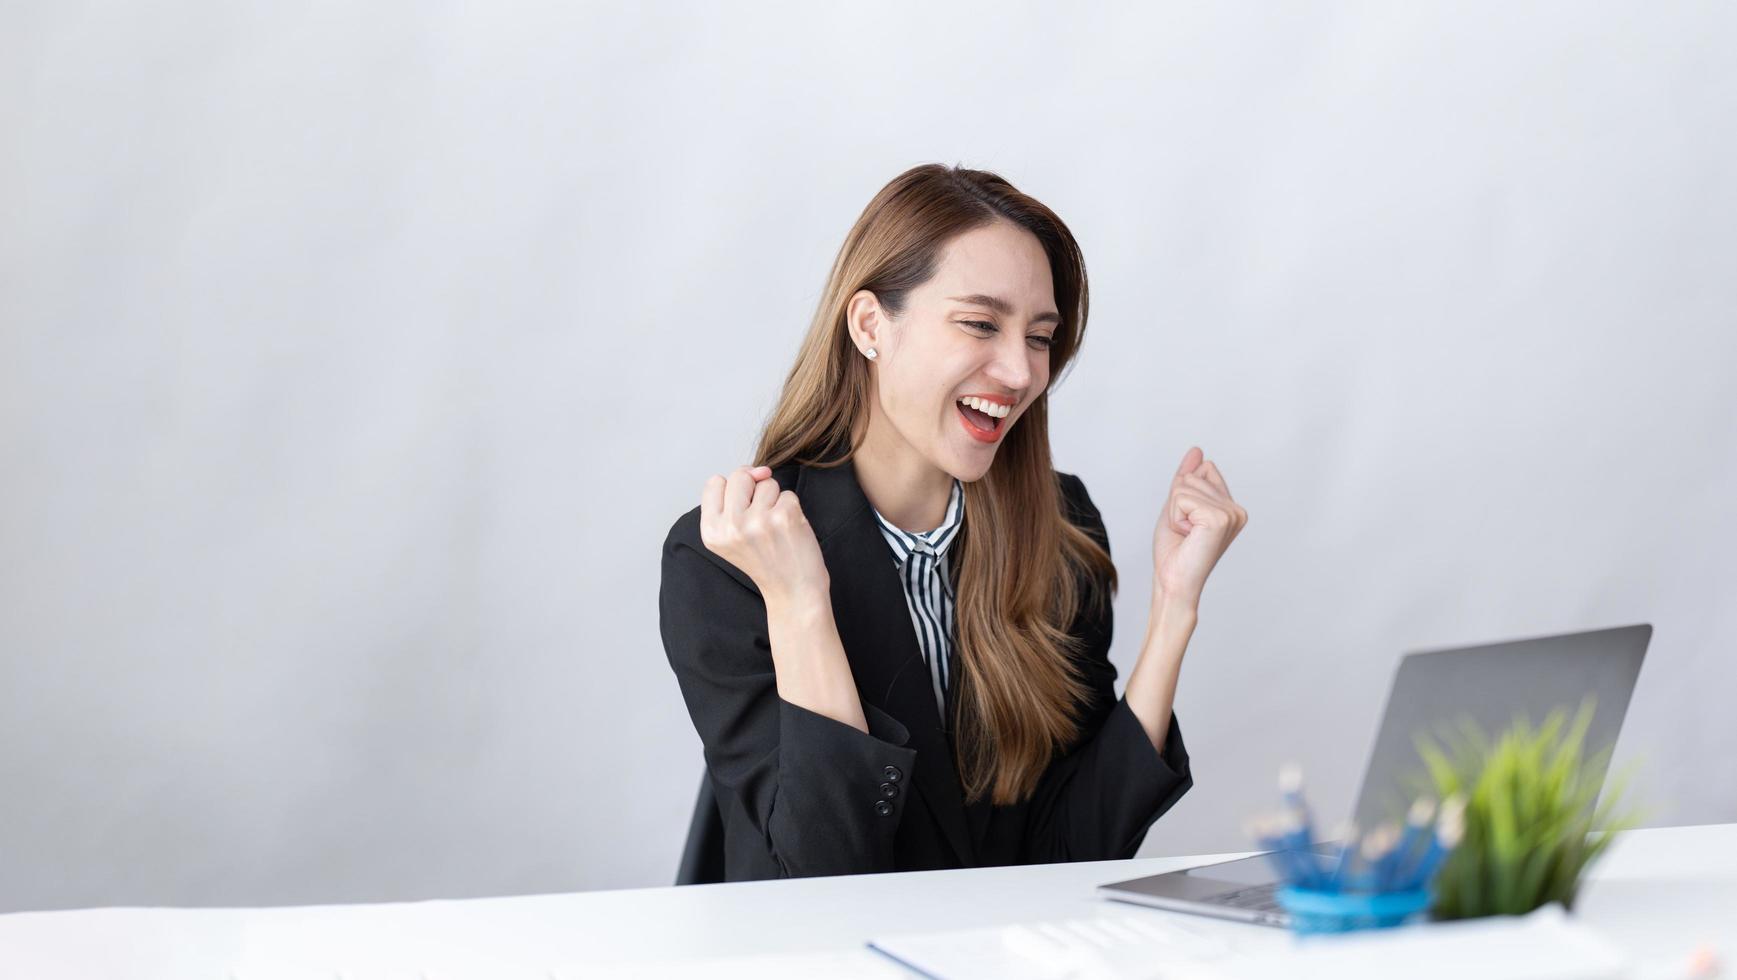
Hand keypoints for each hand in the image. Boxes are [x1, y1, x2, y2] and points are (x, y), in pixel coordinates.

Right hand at [699, 465, 830, 605]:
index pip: (714, 482)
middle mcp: (730, 527)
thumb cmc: (765, 561)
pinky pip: (788, 494)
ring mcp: (757, 521)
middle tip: (761, 522)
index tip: (743, 512)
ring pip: (766, 483)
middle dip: (754, 491)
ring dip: (775, 501)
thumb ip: (734, 498)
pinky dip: (792, 510)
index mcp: (711, 531)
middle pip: (739, 476)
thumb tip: (760, 469)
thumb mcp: (732, 536)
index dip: (732, 492)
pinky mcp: (783, 517)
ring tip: (775, 530)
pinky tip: (789, 532)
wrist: (792, 591)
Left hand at [1152, 446, 1247, 606]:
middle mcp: (1237, 509)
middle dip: (1177, 502)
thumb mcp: (1177, 506)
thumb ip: (1187, 478)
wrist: (1173, 581)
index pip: (1204, 468)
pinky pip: (1181, 497)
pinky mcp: (1220, 519)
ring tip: (1186, 535)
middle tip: (1185, 531)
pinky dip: (1175, 516)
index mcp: (1232, 507)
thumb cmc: (1175, 551)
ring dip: (1175, 511)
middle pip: (1193, 475)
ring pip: (1184, 485)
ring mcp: (1231, 514)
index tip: (1188, 522)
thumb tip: (1197, 450)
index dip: (1183, 492)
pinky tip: (1187, 536)